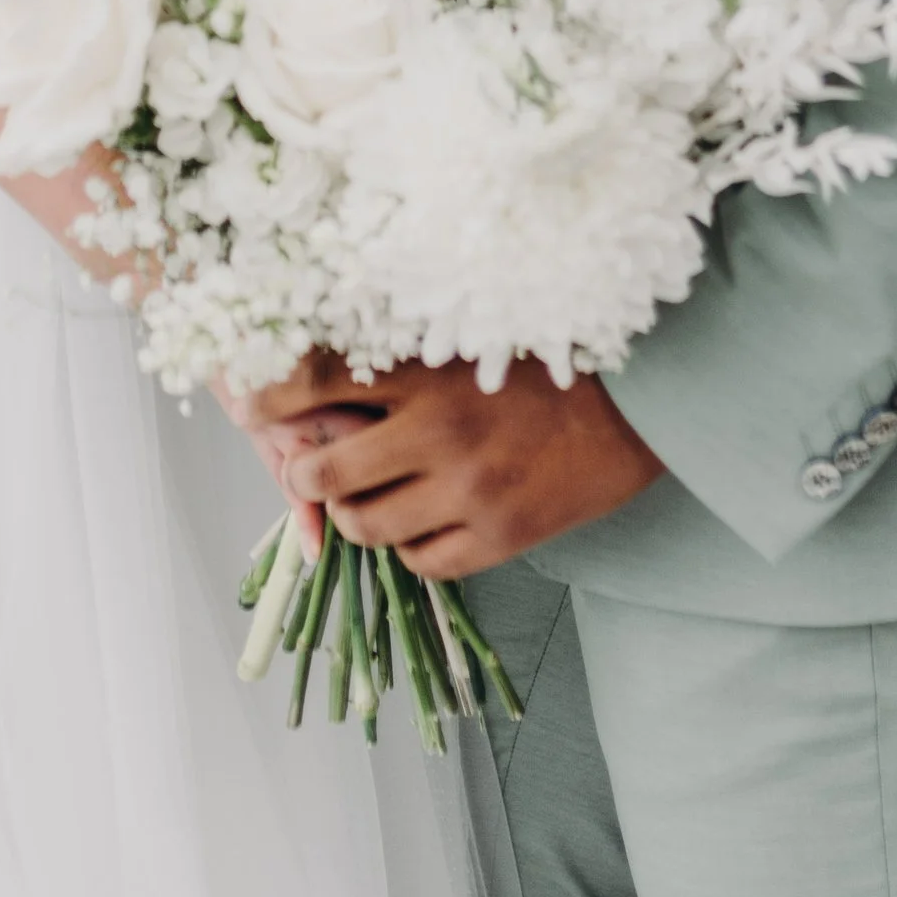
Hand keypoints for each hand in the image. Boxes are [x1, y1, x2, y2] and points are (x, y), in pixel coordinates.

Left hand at [236, 354, 664, 578]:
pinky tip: (425, 519)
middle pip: (323, 471)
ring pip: (364, 527)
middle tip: (311, 462)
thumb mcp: (472, 332)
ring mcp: (469, 490)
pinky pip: (420, 564)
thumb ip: (403, 351)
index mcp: (427, 366)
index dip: (268, 396)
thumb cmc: (551, 357)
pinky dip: (410, 548)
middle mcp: (440, 430)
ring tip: (372, 493)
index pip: (314, 379)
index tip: (250, 402)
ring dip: (355, 514)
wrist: (646, 401)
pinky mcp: (500, 536)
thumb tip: (316, 375)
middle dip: (303, 471)